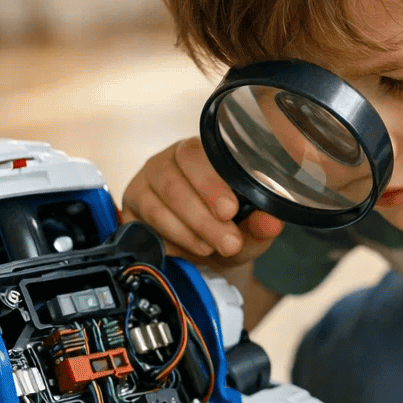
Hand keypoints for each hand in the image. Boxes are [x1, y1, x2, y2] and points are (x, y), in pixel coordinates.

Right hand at [122, 137, 282, 267]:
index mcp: (200, 151)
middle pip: (172, 181)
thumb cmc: (229, 227)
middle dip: (200, 216)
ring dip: (185, 232)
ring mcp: (145, 183)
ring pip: (156, 205)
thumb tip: (272, 223)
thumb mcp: (250, 228)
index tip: (229, 211)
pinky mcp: (131, 208)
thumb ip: (260, 225)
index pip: (195, 154)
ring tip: (210, 248)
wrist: (205, 250)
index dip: (210, 183)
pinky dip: (167, 241)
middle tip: (227, 242)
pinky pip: (142, 225)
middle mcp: (168, 161)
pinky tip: (187, 251)